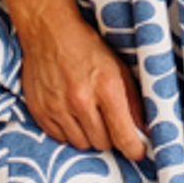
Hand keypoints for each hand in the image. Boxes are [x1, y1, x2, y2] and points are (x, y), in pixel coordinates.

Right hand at [19, 5, 149, 158]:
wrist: (49, 31)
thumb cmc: (87, 47)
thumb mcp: (119, 69)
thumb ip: (133, 102)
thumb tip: (143, 130)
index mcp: (106, 88)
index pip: (123, 136)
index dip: (134, 149)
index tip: (137, 151)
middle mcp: (80, 100)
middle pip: (102, 144)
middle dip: (109, 136)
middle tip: (108, 120)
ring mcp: (57, 107)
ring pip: (81, 144)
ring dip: (88, 135)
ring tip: (88, 115)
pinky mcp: (40, 110)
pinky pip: (59, 137)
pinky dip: (68, 131)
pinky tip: (71, 113)